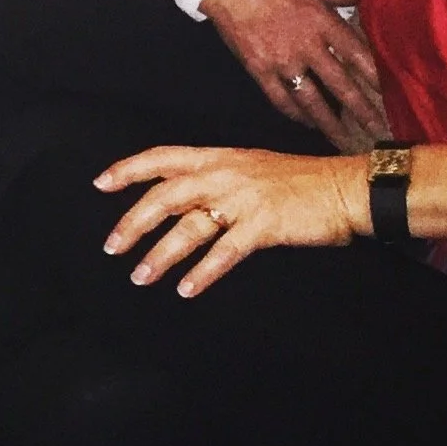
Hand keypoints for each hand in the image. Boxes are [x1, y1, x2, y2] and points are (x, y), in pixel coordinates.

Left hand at [95, 144, 367, 296]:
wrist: (345, 187)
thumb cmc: (298, 181)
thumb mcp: (249, 167)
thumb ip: (214, 179)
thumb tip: (180, 200)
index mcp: (217, 157)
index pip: (161, 157)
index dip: (129, 169)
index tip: (101, 184)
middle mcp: (223, 174)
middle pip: (164, 196)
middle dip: (133, 222)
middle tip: (112, 247)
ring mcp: (243, 199)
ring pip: (188, 228)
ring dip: (161, 255)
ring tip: (141, 276)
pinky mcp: (263, 225)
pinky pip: (224, 252)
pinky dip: (203, 272)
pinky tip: (187, 288)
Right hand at [199, 0, 384, 143]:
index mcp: (323, 22)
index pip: (358, 56)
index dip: (376, 78)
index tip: (393, 96)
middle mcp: (306, 45)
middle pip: (341, 85)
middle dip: (362, 110)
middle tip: (378, 131)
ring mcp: (282, 61)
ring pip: (312, 100)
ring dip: (330, 123)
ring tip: (345, 140)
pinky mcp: (259, 70)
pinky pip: (281, 99)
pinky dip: (295, 114)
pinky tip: (308, 123)